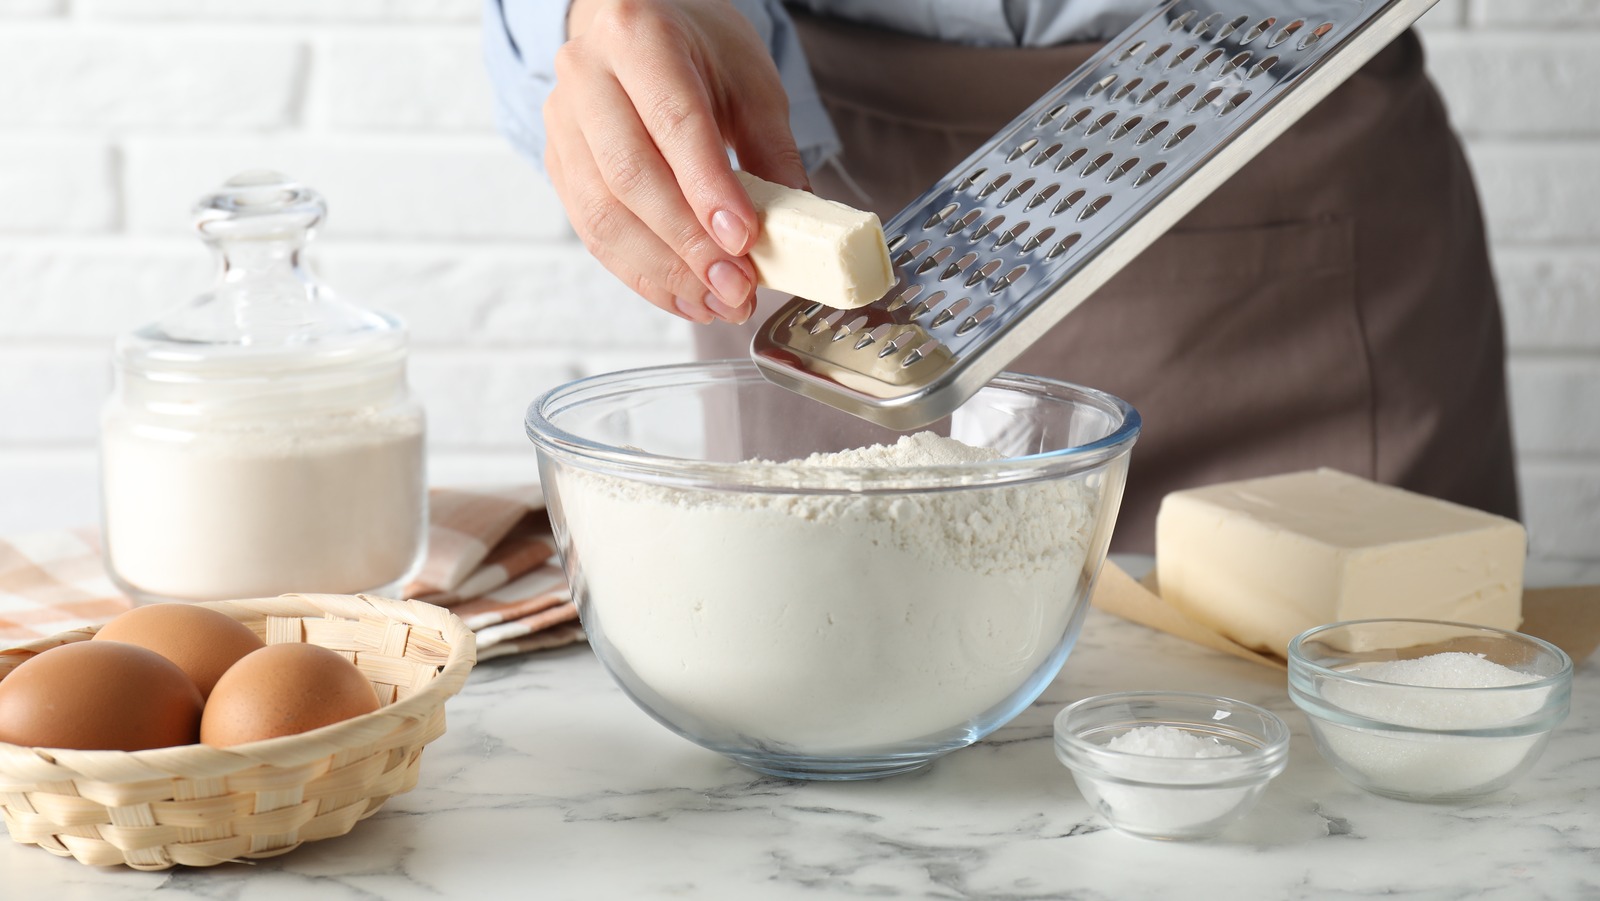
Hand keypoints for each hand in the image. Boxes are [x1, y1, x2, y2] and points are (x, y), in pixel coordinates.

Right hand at [546, 0, 807, 323]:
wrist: (633, 26)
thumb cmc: (695, 50)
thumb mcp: (750, 83)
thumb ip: (772, 153)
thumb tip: (796, 231)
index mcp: (638, 36)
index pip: (674, 123)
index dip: (708, 190)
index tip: (744, 241)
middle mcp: (587, 75)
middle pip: (630, 177)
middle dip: (688, 245)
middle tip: (736, 287)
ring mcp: (563, 122)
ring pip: (602, 214)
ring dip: (664, 271)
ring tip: (716, 302)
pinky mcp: (557, 163)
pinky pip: (593, 231)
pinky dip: (641, 273)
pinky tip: (684, 296)